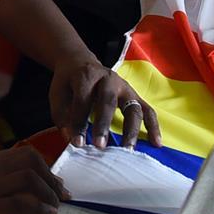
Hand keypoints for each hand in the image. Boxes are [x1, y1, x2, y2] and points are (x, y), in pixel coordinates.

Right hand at [0, 146, 69, 213]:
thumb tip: (12, 181)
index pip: (25, 154)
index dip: (44, 166)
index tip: (54, 180)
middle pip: (32, 161)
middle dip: (51, 177)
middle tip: (60, 192)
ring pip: (30, 179)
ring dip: (48, 192)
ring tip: (56, 204)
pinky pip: (22, 203)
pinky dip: (40, 208)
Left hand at [48, 55, 162, 149]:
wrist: (81, 63)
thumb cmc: (69, 83)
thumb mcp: (58, 94)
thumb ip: (62, 116)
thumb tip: (71, 138)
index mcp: (87, 76)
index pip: (83, 100)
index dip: (79, 122)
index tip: (77, 143)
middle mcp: (109, 79)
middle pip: (109, 101)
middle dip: (104, 124)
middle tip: (100, 146)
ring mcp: (125, 87)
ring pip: (133, 107)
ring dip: (132, 130)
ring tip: (128, 150)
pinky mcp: (135, 95)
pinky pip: (148, 110)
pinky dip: (153, 127)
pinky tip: (155, 143)